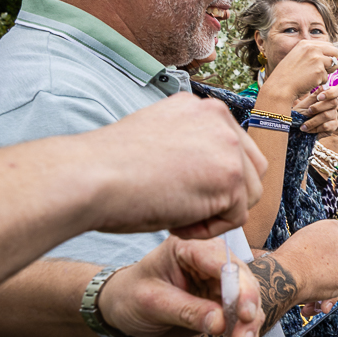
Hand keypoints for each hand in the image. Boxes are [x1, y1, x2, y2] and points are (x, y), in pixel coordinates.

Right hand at [83, 94, 266, 238]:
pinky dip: (206, 229)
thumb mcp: (158, 140)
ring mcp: (228, 145)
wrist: (87, 177)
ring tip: (173, 212)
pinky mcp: (230, 177)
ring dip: (214, 214)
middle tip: (179, 204)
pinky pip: (235, 218)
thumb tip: (212, 171)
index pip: (233, 149)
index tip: (176, 188)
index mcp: (200, 107)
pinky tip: (174, 220)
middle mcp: (219, 118)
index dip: (211, 180)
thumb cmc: (108, 168)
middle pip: (250, 170)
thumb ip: (190, 147)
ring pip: (247, 196)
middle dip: (223, 196)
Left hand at [100, 236, 263, 336]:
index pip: (222, 263)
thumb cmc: (130, 296)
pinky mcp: (223, 303)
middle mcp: (211, 260)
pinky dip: (244, 335)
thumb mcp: (151, 303)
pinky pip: (241, 318)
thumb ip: (186, 311)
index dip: (239, 288)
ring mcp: (219, 282)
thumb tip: (221, 323)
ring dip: (249, 328)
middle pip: (242, 283)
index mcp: (190, 248)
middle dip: (247, 313)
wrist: (122, 309)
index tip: (244, 314)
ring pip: (248, 303)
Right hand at [256, 39, 337, 107]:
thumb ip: (311, 53)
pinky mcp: (319, 71)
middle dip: (333, 62)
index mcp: (306, 44)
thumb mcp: (297, 57)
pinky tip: (309, 82)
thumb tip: (330, 56)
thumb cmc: (288, 75)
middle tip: (323, 70)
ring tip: (313, 76)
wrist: (280, 86)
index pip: (328, 45)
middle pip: (335, 52)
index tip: (323, 62)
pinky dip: (320, 82)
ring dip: (327, 72)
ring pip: (334, 65)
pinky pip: (327, 77)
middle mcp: (312, 48)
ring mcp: (317, 59)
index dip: (328, 55)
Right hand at [271, 219, 337, 304]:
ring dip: (335, 279)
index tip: (333, 251)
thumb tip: (322, 257)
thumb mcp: (303, 241)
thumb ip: (318, 244)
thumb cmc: (288, 259)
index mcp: (330, 227)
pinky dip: (330, 297)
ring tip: (314, 292)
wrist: (287, 274)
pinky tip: (318, 305)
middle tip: (332, 268)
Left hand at [293, 87, 337, 135]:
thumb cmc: (300, 114)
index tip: (318, 97)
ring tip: (303, 125)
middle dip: (318, 107)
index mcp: (327, 97)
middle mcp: (333, 106)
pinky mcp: (333, 126)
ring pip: (327, 115)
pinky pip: (326, 126)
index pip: (336, 91)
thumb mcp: (304, 104)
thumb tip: (323, 85)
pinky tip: (307, 130)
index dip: (330, 93)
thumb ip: (313, 96)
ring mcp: (334, 116)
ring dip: (313, 121)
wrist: (296, 128)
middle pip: (333, 102)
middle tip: (308, 110)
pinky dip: (315, 128)